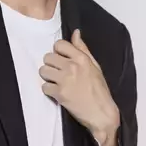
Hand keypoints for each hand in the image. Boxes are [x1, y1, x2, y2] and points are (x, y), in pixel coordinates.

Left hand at [40, 29, 119, 145]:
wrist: (102, 113)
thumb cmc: (100, 90)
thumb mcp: (95, 66)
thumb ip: (82, 49)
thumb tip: (75, 33)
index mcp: (81, 58)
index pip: (59, 45)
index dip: (58, 52)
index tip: (62, 59)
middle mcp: (71, 67)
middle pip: (48, 57)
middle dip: (51, 64)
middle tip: (58, 72)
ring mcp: (64, 80)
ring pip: (43, 71)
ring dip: (48, 76)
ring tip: (56, 81)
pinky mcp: (59, 94)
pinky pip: (44, 86)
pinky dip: (49, 90)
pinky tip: (57, 92)